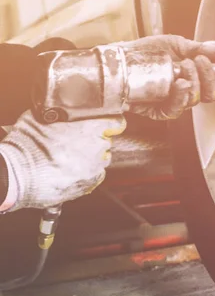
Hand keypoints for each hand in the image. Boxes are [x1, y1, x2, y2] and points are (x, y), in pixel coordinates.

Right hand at [0, 112, 126, 210]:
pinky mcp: (89, 184)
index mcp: (90, 129)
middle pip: (106, 141)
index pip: (116, 122)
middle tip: (75, 142)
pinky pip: (96, 176)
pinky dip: (88, 173)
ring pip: (102, 159)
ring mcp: (94, 168)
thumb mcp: (39, 117)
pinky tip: (72, 171)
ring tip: (71, 158)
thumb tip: (55, 110)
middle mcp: (97, 148)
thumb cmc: (27, 147)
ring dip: (92, 157)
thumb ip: (56, 113)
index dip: (112, 122)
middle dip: (94, 140)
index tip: (109, 124)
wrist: (16, 176)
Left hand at [118, 35, 214, 120]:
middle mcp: (187, 90)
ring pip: (196, 100)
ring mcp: (174, 100)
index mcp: (195, 76)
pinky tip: (181, 84)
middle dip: (212, 77)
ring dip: (195, 81)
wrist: (118, 60)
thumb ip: (201, 48)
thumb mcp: (176, 44)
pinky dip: (182, 96)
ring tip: (184, 66)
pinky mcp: (160, 110)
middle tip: (202, 61)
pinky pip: (177, 109)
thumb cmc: (143, 52)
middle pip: (212, 94)